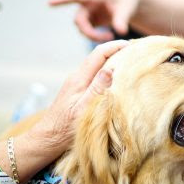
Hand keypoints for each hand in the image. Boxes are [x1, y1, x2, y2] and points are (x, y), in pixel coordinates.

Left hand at [27, 40, 128, 157]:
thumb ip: (97, 89)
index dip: (115, 46)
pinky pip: (95, 77)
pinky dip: (108, 73)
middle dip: (116, 51)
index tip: (132, 44)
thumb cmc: (65, 128)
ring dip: (113, 61)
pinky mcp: (78, 93)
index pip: (99, 54)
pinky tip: (117, 79)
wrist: (47, 139)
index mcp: (79, 79)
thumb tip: (110, 68)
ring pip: (97, 67)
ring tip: (130, 62)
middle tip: (136, 51)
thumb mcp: (83, 109)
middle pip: (98, 57)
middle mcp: (77, 78)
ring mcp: (77, 85)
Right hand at [50, 0, 142, 41]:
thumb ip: (122, 19)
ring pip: (82, 28)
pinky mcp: (91, 21)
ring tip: (110, 36)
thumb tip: (121, 32)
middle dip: (89, 32)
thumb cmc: (128, 2)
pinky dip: (96, 37)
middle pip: (79, 20)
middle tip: (107, 38)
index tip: (49, 3)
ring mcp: (87, 13)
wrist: (129, 5)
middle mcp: (86, 4)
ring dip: (93, 35)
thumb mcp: (127, 9)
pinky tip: (108, 36)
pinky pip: (87, 32)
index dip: (63, 0)